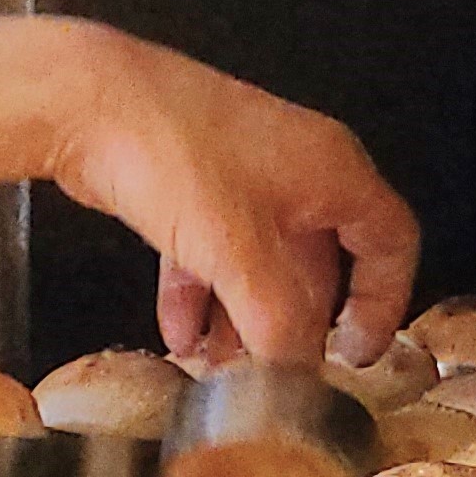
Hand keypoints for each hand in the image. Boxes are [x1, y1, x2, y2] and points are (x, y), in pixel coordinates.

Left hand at [43, 33, 417, 371]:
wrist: (84, 100)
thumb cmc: (173, 153)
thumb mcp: (238, 252)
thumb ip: (276, 322)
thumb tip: (294, 376)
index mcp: (332, 171)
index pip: (391, 241)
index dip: (384, 303)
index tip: (359, 354)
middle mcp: (296, 168)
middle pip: (319, 263)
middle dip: (294, 325)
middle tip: (276, 375)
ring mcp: (241, 173)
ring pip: (259, 262)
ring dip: (242, 320)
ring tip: (218, 369)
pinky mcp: (190, 182)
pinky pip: (211, 251)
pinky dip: (201, 294)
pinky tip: (179, 335)